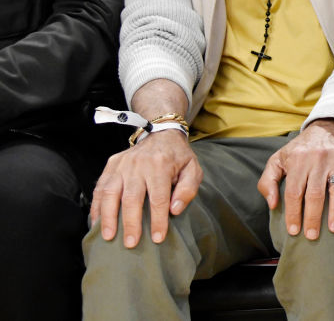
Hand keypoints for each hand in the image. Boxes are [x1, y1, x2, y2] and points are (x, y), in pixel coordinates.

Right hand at [90, 129, 201, 247]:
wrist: (162, 134)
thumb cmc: (179, 158)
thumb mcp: (193, 170)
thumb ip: (188, 189)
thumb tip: (174, 210)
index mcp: (161, 165)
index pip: (158, 197)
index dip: (158, 219)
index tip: (157, 238)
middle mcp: (139, 164)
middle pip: (132, 197)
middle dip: (131, 222)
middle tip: (131, 244)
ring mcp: (122, 164)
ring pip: (110, 192)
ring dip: (108, 217)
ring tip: (108, 237)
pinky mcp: (111, 165)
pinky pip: (100, 188)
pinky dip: (96, 207)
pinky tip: (96, 224)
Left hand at [257, 119, 333, 239]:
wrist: (328, 127)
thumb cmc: (300, 149)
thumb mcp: (278, 159)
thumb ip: (268, 181)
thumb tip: (272, 204)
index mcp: (298, 160)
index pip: (294, 191)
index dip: (293, 213)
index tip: (294, 230)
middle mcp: (317, 160)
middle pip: (315, 193)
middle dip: (313, 217)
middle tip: (312, 235)